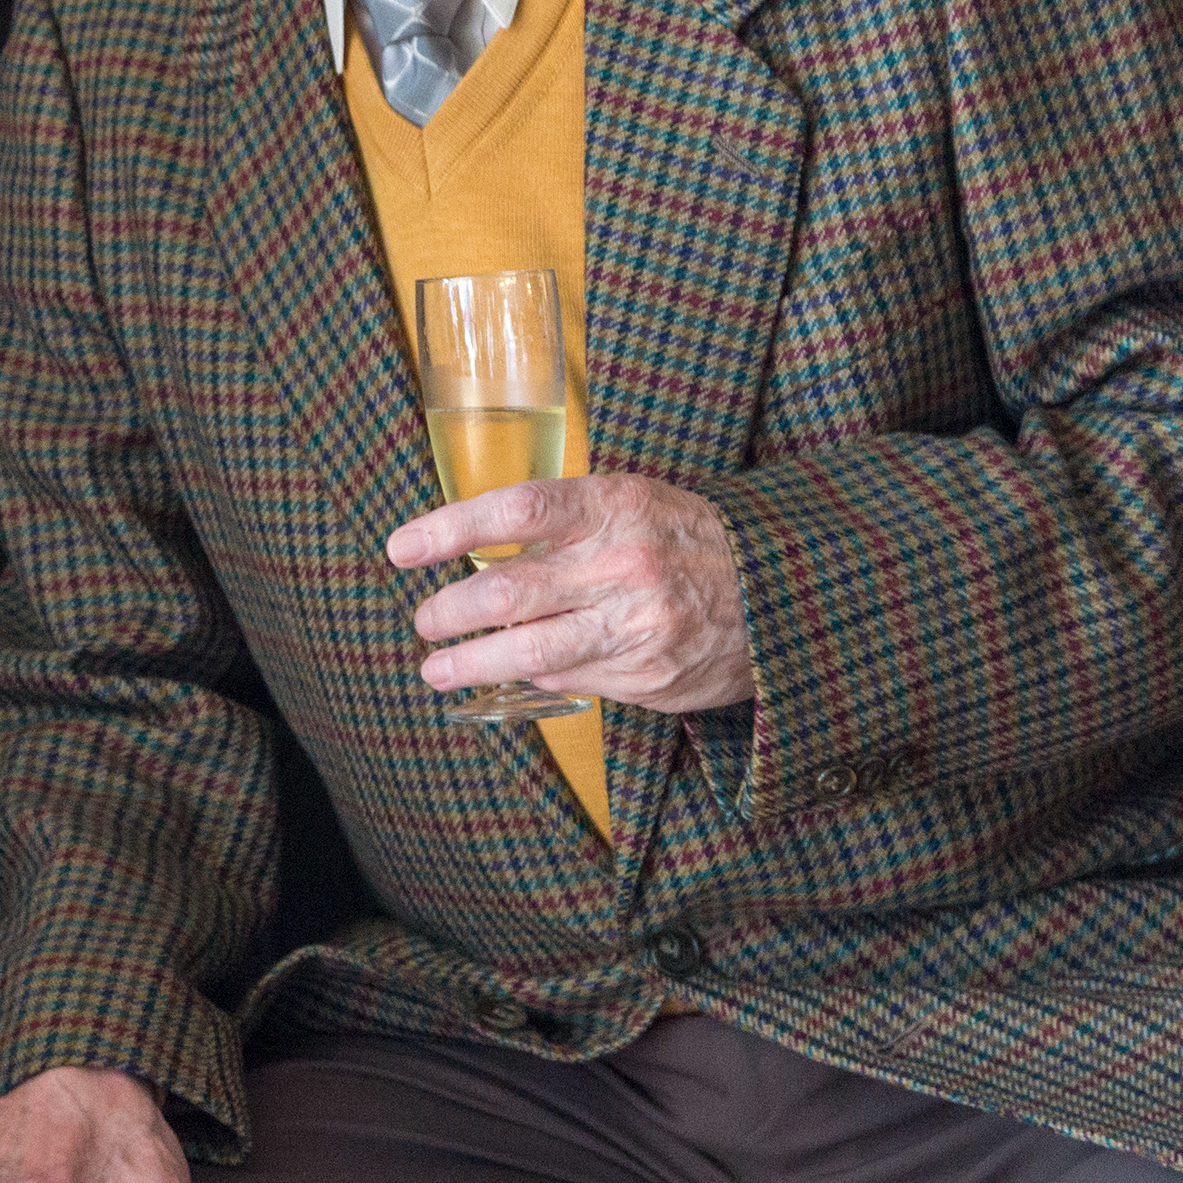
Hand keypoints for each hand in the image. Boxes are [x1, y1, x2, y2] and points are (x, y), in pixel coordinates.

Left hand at [388, 471, 753, 712]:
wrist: (780, 593)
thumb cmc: (686, 541)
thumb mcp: (634, 504)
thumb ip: (566, 525)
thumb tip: (483, 555)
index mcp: (616, 506)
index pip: (517, 509)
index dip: (450, 528)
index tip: (403, 548)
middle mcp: (623, 564)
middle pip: (508, 590)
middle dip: (449, 611)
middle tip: (423, 620)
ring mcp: (635, 625)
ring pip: (528, 650)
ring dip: (469, 661)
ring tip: (436, 667)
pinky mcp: (645, 675)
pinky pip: (568, 678)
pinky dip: (530, 676)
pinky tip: (508, 674)